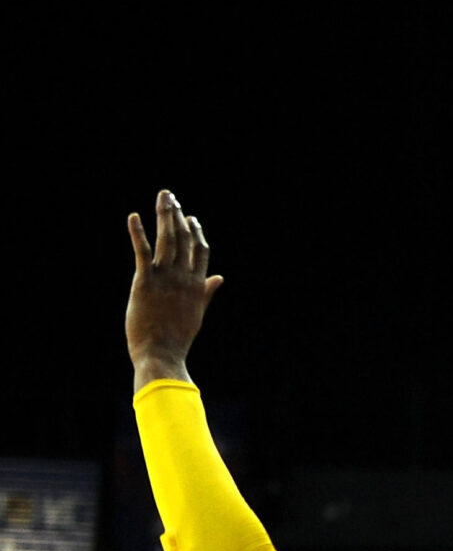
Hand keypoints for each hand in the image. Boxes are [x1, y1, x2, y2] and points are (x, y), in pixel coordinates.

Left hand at [125, 189, 221, 379]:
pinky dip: (137, 232)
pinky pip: (142, 251)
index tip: (190, 217)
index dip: (196, 231)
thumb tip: (220, 278)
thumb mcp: (196, 313)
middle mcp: (184, 278)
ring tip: (163, 198)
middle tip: (170, 197)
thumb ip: (207, 292)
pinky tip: (134, 216)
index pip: (200, 250)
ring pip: (168, 239)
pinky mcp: (145, 281)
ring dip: (165, 216)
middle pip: (184, 239)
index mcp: (197, 285)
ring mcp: (166, 278)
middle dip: (178, 215)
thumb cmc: (176, 338)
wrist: (161, 353)